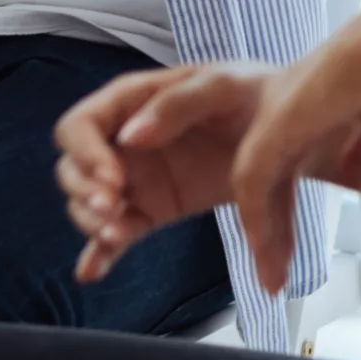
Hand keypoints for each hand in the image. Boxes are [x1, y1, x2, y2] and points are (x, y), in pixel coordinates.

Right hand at [57, 65, 267, 283]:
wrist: (286, 132)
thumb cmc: (251, 95)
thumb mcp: (220, 86)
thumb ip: (175, 105)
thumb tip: (129, 137)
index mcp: (128, 102)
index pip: (79, 125)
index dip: (86, 153)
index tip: (114, 180)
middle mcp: (121, 141)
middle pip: (74, 168)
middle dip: (84, 192)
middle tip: (113, 211)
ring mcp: (135, 179)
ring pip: (89, 204)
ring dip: (93, 223)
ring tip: (118, 236)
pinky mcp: (152, 210)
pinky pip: (118, 234)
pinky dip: (101, 253)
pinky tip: (90, 273)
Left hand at [229, 0, 360, 293]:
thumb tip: (356, 178)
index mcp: (311, 110)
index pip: (285, 170)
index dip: (286, 212)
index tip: (293, 252)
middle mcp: (286, 111)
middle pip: (262, 182)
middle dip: (269, 232)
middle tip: (274, 278)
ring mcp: (277, 113)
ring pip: (248, 182)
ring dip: (260, 233)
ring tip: (270, 279)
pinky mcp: (280, 119)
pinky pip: (253, 177)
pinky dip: (256, 214)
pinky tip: (264, 247)